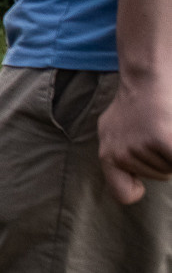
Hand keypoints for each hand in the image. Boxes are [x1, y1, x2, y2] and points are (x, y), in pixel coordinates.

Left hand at [99, 74, 171, 202]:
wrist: (144, 78)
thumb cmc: (134, 106)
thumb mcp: (114, 132)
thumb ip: (120, 160)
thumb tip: (131, 192)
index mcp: (108, 154)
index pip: (123, 193)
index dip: (135, 190)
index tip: (140, 184)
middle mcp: (120, 154)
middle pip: (159, 176)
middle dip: (163, 158)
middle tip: (156, 131)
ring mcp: (141, 148)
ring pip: (168, 168)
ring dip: (170, 152)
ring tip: (161, 127)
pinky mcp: (162, 140)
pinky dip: (171, 152)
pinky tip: (166, 134)